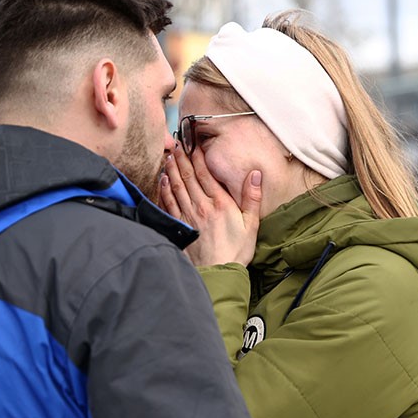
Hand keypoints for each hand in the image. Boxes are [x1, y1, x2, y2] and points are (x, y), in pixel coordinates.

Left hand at [159, 144, 261, 266]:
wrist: (218, 272)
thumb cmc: (236, 251)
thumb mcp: (251, 224)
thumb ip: (252, 197)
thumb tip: (255, 174)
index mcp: (220, 203)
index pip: (206, 174)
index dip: (198, 157)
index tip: (194, 145)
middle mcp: (201, 206)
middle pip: (188, 176)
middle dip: (181, 158)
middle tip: (176, 145)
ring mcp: (188, 215)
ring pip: (177, 187)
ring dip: (172, 170)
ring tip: (168, 157)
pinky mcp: (180, 225)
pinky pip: (169, 203)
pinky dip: (164, 189)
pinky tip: (162, 180)